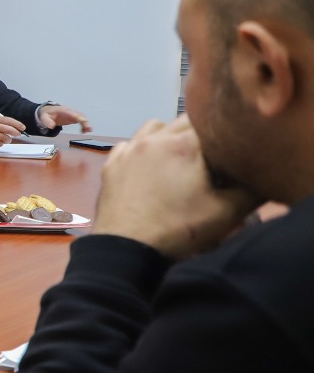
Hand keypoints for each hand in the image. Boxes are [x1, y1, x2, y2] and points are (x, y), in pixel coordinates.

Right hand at [0, 113, 27, 146]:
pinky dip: (1, 143)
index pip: (9, 120)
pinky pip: (0, 144)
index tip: (23, 128)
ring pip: (6, 138)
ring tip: (5, 139)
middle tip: (18, 134)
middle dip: (16, 133)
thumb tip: (17, 129)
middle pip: (9, 129)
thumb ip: (4, 123)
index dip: (18, 124)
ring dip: (8, 140)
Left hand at [39, 104, 91, 132]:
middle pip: (80, 115)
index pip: (72, 113)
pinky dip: (84, 126)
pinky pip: (81, 121)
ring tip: (88, 131)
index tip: (83, 121)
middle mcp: (70, 112)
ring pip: (82, 118)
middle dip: (85, 121)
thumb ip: (47, 121)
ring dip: (86, 124)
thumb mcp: (43, 116)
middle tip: (89, 129)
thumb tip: (52, 126)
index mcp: (63, 110)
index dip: (78, 117)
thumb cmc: (46, 113)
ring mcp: (72, 115)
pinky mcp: (73, 118)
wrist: (47, 111)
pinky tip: (84, 131)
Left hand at [91, 116, 257, 257]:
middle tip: (208, 162)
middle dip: (200, 137)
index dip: (225, 140)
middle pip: (184, 122)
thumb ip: (251, 191)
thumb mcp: (226, 213)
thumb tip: (261, 179)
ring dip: (169, 136)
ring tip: (179, 161)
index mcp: (183, 145)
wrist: (126, 249)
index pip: (213, 126)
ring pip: (155, 127)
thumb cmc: (178, 229)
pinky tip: (149, 168)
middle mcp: (153, 139)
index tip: (228, 159)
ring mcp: (129, 151)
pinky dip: (142, 149)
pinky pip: (130, 144)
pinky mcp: (111, 165)